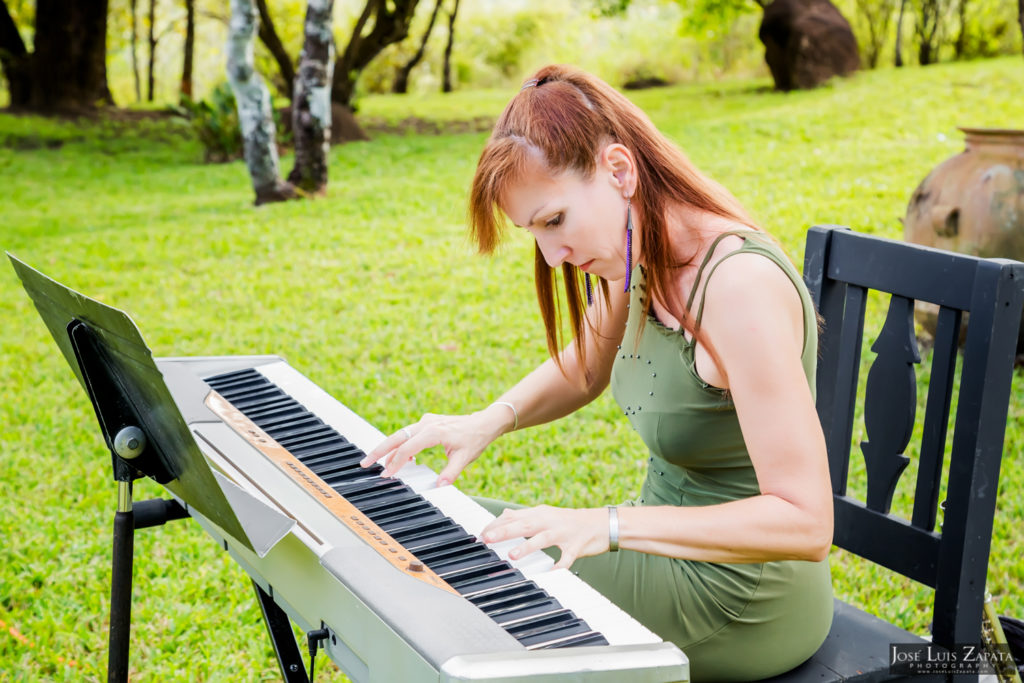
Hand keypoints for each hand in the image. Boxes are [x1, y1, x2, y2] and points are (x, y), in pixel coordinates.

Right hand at [360, 406, 511, 485]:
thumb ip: (451, 473)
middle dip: (379, 451)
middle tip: (364, 463)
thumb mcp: (465, 458)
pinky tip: (403, 458)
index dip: (394, 463)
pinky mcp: (427, 423)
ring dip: (388, 448)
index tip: (386, 475)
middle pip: (396, 437)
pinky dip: (401, 444)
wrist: (484, 422)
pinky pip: (408, 433)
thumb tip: (440, 486)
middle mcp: (426, 424)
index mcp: (433, 432)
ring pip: (400, 434)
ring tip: (378, 463)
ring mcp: (426, 422)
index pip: (407, 448)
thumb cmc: (475, 439)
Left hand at [480, 505, 608, 569]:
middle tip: (487, 538)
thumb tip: (503, 515)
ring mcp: (564, 533)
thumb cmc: (569, 522)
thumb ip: (524, 516)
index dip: (496, 525)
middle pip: (524, 524)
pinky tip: (553, 573)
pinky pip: (567, 557)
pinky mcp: (577, 546)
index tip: (480, 534)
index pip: (513, 517)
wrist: (602, 523)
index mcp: (540, 514)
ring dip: (527, 546)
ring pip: (543, 538)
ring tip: (512, 555)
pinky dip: (560, 565)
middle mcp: (550, 521)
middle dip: (505, 531)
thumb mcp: (546, 514)